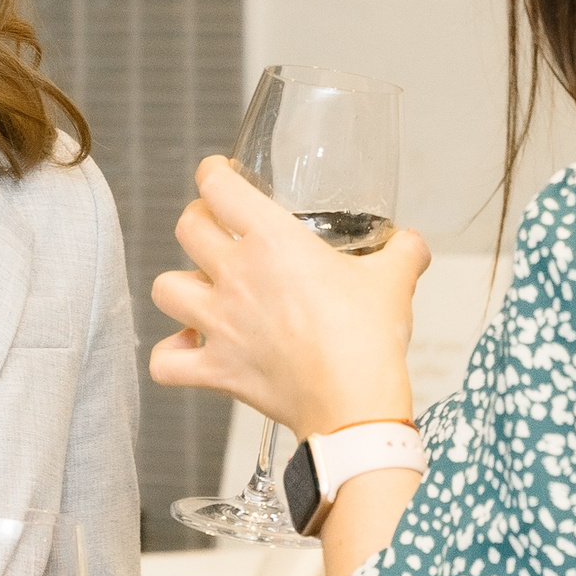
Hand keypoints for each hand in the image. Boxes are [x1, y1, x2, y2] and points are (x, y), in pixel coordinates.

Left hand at [148, 155, 429, 436]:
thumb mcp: (394, 280)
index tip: (220, 174)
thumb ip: (402, 252)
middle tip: (215, 227)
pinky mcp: (216, 369)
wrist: (354, 402)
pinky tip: (187, 348)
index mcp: (273, 241)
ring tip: (200, 289)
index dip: (213, 173)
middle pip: (186, 228)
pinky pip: (165, 361)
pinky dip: (170, 356)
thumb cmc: (367, 340)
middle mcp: (236, 275)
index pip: (218, 186)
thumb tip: (411, 245)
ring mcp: (220, 323)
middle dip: (197, 220)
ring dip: (179, 285)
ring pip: (164, 288)